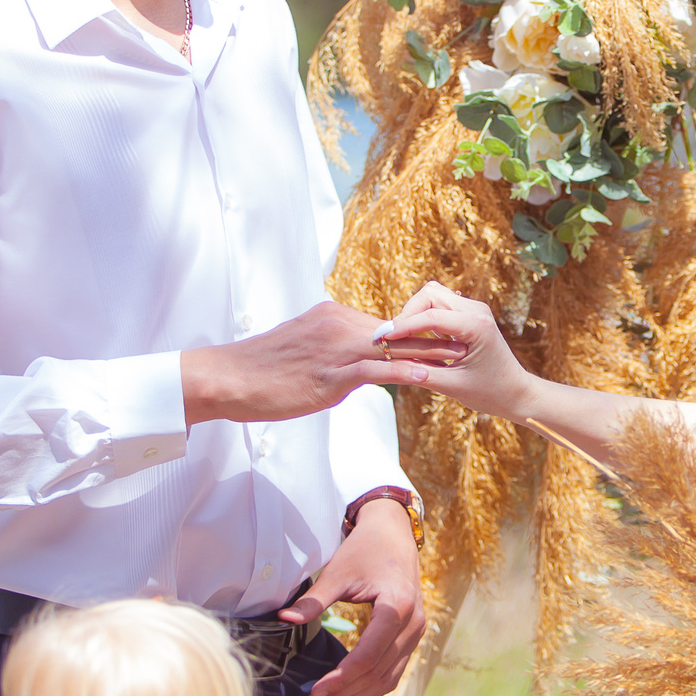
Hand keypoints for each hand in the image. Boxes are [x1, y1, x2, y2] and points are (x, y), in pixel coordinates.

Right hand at [182, 301, 465, 423]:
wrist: (227, 378)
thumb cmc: (259, 371)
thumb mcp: (301, 352)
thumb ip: (329, 352)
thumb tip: (348, 366)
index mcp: (330, 317)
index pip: (382, 324)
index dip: (415, 332)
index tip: (445, 335)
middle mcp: (337, 324)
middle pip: (396, 330)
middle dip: (432, 337)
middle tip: (468, 341)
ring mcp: (335, 348)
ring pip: (393, 347)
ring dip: (430, 352)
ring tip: (463, 357)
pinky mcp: (331, 373)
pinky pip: (378, 370)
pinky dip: (408, 372)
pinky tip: (432, 377)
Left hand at [282, 499, 425, 695]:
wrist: (394, 533)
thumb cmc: (365, 550)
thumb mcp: (337, 572)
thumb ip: (314, 600)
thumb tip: (284, 618)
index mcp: (396, 606)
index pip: (368, 656)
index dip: (340, 678)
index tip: (313, 692)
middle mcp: (413, 623)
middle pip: (378, 672)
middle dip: (344, 693)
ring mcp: (417, 632)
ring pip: (388, 678)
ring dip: (357, 695)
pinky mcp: (413, 636)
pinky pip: (394, 671)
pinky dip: (370, 686)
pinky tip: (346, 692)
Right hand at [377, 281, 538, 421]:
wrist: (515, 392)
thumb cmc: (489, 393)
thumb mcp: (451, 386)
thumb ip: (420, 371)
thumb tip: (389, 361)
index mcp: (476, 326)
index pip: (430, 315)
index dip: (401, 326)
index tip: (380, 338)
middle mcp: (477, 311)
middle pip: (429, 294)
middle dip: (406, 314)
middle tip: (391, 339)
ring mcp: (475, 309)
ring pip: (433, 295)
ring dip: (414, 313)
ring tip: (401, 339)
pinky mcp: (471, 314)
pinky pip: (440, 304)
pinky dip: (424, 316)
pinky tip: (416, 338)